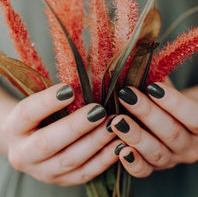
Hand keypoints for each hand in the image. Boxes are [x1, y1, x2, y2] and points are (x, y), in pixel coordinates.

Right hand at [2, 84, 120, 185]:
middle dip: (76, 126)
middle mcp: (23, 153)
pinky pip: (84, 174)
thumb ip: (58, 95)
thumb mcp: (41, 102)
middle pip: (48, 142)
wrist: (31, 141)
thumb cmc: (41, 114)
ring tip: (113, 125)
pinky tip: (118, 145)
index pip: (28, 113)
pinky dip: (104, 160)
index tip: (69, 89)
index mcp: (15, 127)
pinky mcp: (61, 181)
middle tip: (99, 111)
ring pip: (69, 160)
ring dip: (95, 142)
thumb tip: (86, 80)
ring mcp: (42, 172)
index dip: (48, 102)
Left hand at [109, 82, 197, 177]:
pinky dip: (132, 162)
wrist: (172, 120)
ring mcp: (173, 159)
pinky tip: (120, 149)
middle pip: (171, 133)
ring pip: (157, 152)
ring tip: (117, 121)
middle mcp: (190, 146)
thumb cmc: (169, 98)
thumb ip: (158, 80)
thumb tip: (137, 65)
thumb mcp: (168, 88)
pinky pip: (144, 171)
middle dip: (147, 113)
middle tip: (127, 96)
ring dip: (136, 135)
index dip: (174, 102)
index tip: (152, 87)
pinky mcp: (155, 168)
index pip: (193, 116)